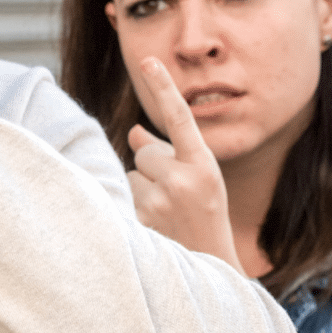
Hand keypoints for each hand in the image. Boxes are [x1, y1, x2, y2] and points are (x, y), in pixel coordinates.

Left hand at [127, 57, 243, 272]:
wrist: (209, 270)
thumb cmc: (203, 219)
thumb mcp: (198, 181)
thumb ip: (167, 154)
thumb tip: (132, 131)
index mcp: (204, 165)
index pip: (179, 117)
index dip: (163, 87)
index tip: (148, 61)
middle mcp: (183, 179)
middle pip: (144, 150)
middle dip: (152, 167)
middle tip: (175, 197)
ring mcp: (159, 200)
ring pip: (131, 174)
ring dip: (141, 189)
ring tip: (165, 214)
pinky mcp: (138, 219)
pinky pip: (122, 195)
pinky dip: (130, 206)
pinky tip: (152, 225)